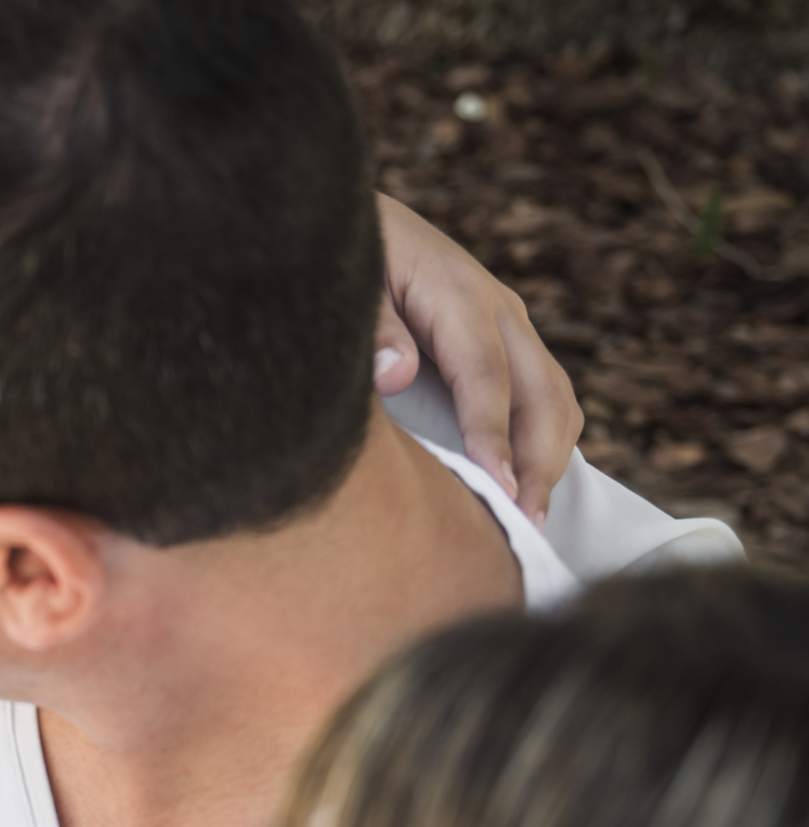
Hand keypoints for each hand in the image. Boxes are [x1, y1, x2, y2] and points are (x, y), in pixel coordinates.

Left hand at [374, 193, 583, 525]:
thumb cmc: (350, 256)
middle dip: (539, 464)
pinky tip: (522, 484)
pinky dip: (543, 441)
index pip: (487, 379)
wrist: (359, 218)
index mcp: (461, 296)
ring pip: (555, 398)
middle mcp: (500, 310)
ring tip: (528, 520)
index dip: (494, 439)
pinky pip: (542, 395)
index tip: (499, 492)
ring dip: (550, 459)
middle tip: (523, 529)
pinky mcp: (506, 340)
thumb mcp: (350, 283)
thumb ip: (372, 329)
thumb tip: (395, 375)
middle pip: (542, 394)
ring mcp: (510, 325)